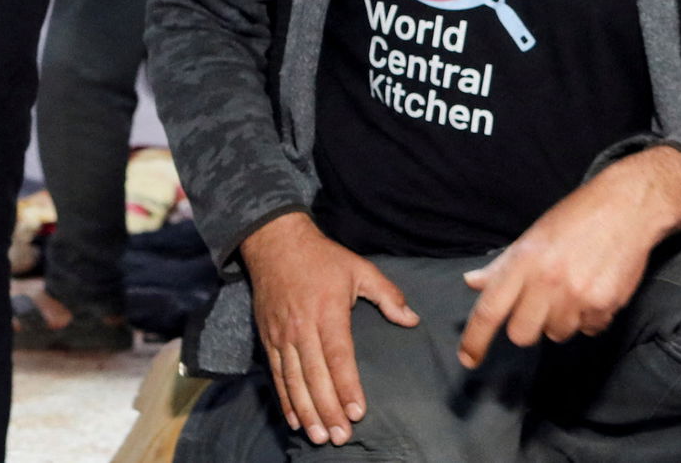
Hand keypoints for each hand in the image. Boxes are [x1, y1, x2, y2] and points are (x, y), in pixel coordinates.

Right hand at [241, 212, 418, 446]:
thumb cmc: (322, 258)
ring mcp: (283, 335)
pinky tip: (296, 419)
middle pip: (316, 377)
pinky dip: (285, 399)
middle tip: (340, 437)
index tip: (357, 412)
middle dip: (328, 410)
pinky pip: (277, 375)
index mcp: (328, 312)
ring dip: (307, 411)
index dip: (347, 386)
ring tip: (319, 437)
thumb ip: (388, 295)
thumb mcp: (359, 269)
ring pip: (294, 381)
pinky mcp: (268, 339)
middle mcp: (302, 327)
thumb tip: (411, 319)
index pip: (338, 357)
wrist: (275, 243)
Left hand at [457, 146, 680, 368]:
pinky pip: (589, 330)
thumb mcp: (532, 237)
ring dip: (562, 320)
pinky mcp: (604, 304)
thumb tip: (472, 282)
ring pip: (557, 334)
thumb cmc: (576, 218)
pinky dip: (590, 318)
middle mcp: (546, 281)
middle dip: (528, 326)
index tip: (469, 359)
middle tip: (542, 304)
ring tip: (574, 289)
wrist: (626, 207)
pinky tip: (595, 290)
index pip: (489, 310)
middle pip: (522, 335)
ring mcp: (576, 295)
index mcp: (523, 261)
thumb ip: (502, 266)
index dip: (475, 340)